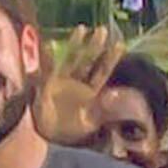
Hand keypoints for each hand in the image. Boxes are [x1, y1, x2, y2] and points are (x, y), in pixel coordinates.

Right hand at [37, 25, 121, 147]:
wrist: (48, 139)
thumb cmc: (71, 133)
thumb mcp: (89, 123)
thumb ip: (101, 109)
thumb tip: (113, 95)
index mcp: (92, 94)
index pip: (103, 72)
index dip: (111, 59)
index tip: (120, 44)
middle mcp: (79, 86)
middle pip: (89, 62)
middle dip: (96, 46)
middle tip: (103, 30)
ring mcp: (63, 83)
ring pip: (72, 60)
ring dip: (77, 45)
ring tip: (83, 28)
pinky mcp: (48, 85)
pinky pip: (48, 68)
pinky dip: (47, 56)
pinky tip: (48, 44)